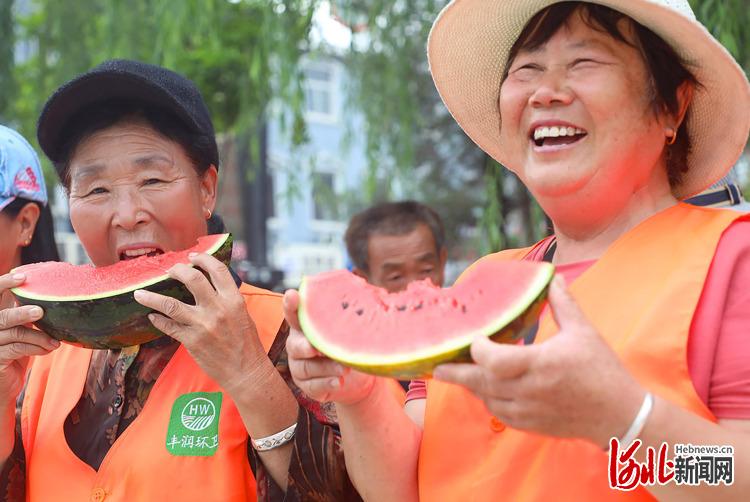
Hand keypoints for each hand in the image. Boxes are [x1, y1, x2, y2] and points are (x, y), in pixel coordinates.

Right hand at [0, 273, 59, 405]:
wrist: (6, 387)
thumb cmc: (17, 355)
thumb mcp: (23, 333)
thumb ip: (30, 317)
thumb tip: (55, 300)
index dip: (4, 283)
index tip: (23, 277)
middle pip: (2, 315)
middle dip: (21, 311)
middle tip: (39, 311)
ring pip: (14, 333)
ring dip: (38, 336)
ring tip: (55, 342)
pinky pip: (17, 349)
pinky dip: (36, 348)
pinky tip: (48, 350)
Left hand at [134, 253, 265, 394]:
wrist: (246, 371)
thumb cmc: (247, 344)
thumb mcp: (243, 314)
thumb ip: (227, 299)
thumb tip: (210, 285)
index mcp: (234, 300)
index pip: (217, 270)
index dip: (203, 259)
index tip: (193, 256)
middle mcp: (218, 309)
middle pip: (192, 279)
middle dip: (177, 270)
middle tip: (169, 270)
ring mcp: (203, 325)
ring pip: (171, 304)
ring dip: (152, 297)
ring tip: (139, 293)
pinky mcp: (192, 341)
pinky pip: (169, 326)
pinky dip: (158, 320)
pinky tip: (153, 317)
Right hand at [283, 290, 374, 404]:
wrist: (357, 378)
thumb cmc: (350, 346)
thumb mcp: (351, 331)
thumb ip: (349, 317)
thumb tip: (365, 294)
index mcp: (306, 327)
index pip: (294, 314)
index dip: (290, 305)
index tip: (292, 295)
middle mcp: (298, 345)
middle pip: (294, 345)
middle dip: (304, 346)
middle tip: (316, 348)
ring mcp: (300, 367)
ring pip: (306, 368)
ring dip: (324, 368)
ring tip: (343, 368)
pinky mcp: (307, 386)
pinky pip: (312, 386)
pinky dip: (326, 384)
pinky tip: (338, 381)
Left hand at [433, 275, 644, 447]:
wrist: (620, 415)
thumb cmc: (602, 370)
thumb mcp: (584, 332)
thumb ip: (563, 304)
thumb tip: (551, 276)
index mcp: (541, 364)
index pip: (495, 361)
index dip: (479, 350)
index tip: (475, 338)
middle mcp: (530, 390)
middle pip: (481, 383)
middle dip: (455, 373)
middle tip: (435, 366)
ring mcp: (529, 411)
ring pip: (487, 399)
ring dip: (472, 385)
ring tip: (456, 371)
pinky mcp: (530, 424)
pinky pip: (499, 412)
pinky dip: (488, 399)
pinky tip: (483, 388)